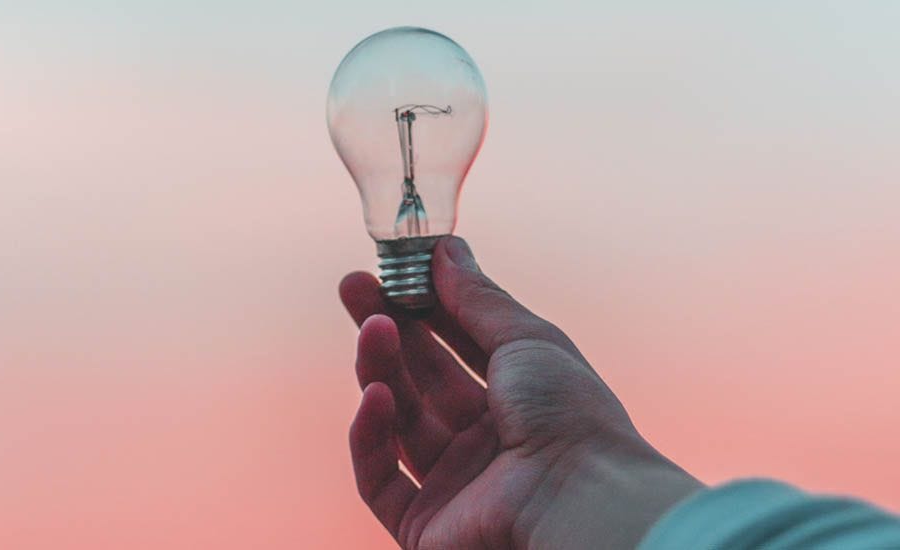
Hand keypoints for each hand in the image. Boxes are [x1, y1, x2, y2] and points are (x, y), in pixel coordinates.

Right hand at [341, 237, 702, 548]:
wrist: (579, 500)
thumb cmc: (569, 415)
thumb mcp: (526, 339)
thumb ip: (477, 298)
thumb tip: (446, 248)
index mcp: (518, 398)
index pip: (457, 344)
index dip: (424, 305)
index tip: (394, 268)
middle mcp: (485, 440)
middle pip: (421, 377)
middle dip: (387, 328)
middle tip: (353, 285)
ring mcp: (453, 482)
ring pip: (398, 419)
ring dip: (380, 369)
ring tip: (372, 327)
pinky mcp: (423, 523)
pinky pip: (379, 477)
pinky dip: (371, 435)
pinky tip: (376, 394)